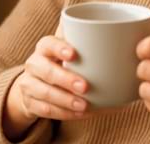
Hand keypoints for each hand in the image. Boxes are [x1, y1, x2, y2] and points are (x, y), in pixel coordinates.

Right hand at [3, 24, 91, 140]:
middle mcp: (34, 64)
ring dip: (66, 100)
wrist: (36, 82)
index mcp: (45, 47)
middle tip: (85, 87)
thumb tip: (121, 34)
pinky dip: (64, 113)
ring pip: (45, 93)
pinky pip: (45, 110)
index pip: (48, 44)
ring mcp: (29, 84)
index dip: (59, 48)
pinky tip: (79, 114)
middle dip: (66, 79)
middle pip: (46, 71)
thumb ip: (85, 40)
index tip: (74, 54)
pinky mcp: (30, 103)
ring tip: (84, 105)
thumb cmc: (62, 62)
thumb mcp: (69, 49)